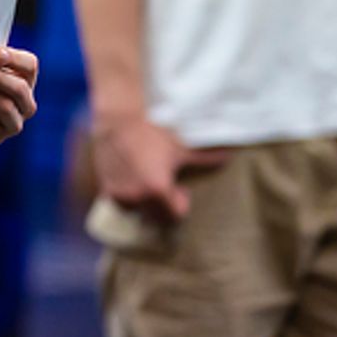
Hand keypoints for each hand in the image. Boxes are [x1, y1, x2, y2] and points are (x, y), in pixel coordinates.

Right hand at [90, 114, 227, 220]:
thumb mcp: (180, 147)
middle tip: (164, 185)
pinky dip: (126, 195)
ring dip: (144, 202)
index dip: (180, 203)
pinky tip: (130, 177)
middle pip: (156, 218)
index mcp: (159, 190)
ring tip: (146, 182)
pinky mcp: (106, 187)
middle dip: (163, 205)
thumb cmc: (152, 132)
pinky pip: (119, 202)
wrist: (118, 119)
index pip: (174, 217)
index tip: (180, 188)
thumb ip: (205, 157)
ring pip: (137, 211)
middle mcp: (138, 197)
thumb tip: (230, 157)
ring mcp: (120, 194)